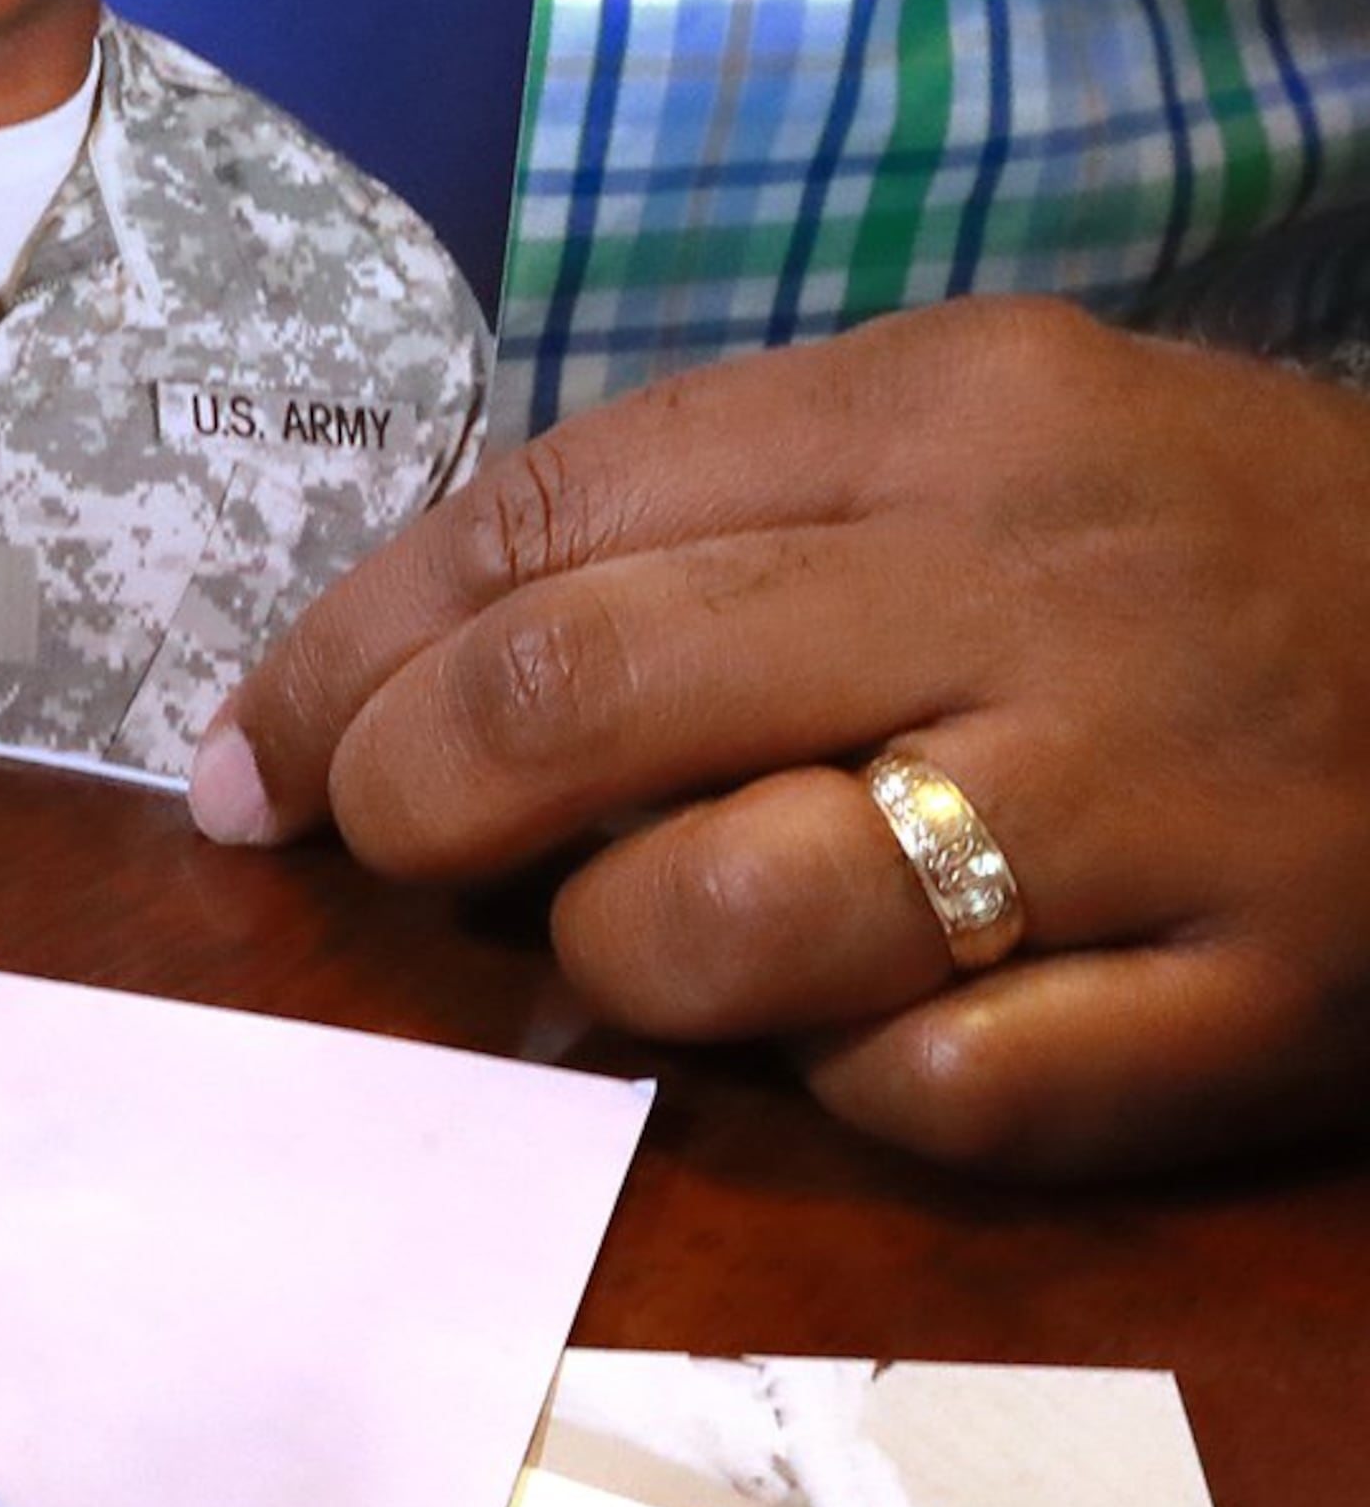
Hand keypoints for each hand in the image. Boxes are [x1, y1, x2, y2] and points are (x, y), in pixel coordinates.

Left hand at [191, 298, 1369, 1176]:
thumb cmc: (1204, 553)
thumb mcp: (976, 446)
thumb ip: (709, 530)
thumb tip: (395, 688)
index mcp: (944, 413)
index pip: (535, 524)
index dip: (343, 661)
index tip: (256, 763)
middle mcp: (1035, 587)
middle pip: (576, 703)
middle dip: (408, 805)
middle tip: (378, 854)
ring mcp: (1155, 804)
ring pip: (720, 918)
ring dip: (620, 955)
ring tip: (662, 934)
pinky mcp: (1251, 1008)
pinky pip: (933, 1092)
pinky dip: (852, 1083)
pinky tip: (883, 1030)